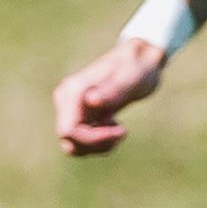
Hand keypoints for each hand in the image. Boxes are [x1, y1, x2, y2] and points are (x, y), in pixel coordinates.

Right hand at [53, 37, 166, 156]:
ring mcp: (71, 108)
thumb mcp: (129, 78)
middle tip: (122, 132)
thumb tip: (91, 101)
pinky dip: (99, 143)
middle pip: (68, 140)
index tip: (121, 130)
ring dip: (97, 146)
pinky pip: (81, 141)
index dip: (93, 139)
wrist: (139, 61)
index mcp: (73, 90)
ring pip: (73, 145)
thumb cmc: (136, 68)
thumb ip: (111, 90)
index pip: (68, 130)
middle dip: (96, 144)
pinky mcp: (80, 115)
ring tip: (119, 131)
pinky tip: (115, 127)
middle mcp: (66, 100)